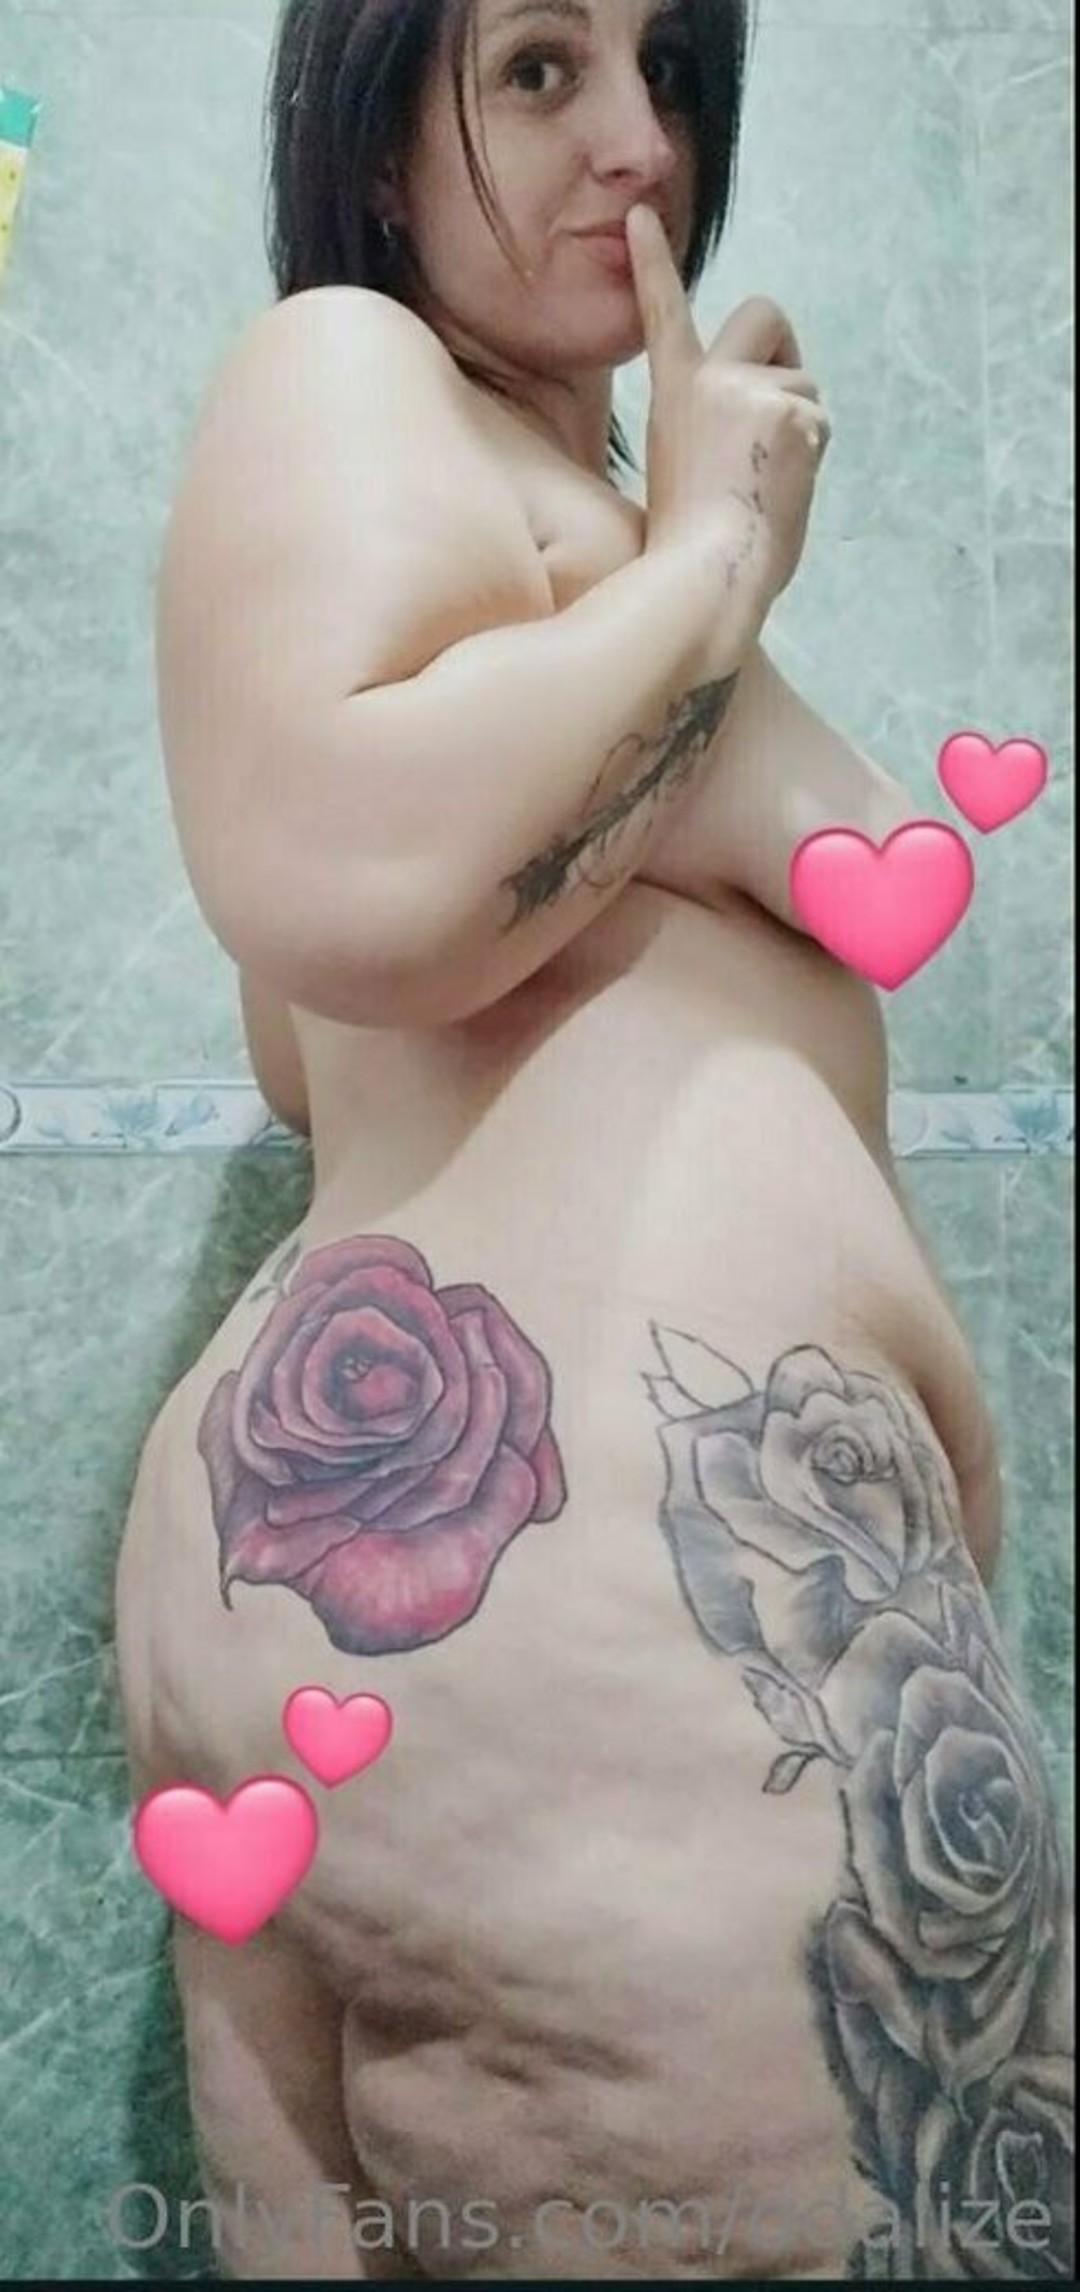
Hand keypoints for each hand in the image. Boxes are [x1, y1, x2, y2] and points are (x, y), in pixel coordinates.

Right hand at [625, 202, 830, 610]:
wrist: (705, 574)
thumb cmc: (691, 546)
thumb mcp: (685, 469)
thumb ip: (715, 428)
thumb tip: (763, 428)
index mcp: (675, 395)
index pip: (664, 314)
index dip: (652, 265)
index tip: (642, 216)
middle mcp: (712, 381)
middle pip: (767, 314)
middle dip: (786, 350)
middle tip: (778, 411)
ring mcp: (754, 393)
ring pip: (805, 387)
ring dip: (800, 429)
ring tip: (766, 482)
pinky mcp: (793, 413)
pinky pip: (820, 423)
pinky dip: (810, 456)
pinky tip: (781, 492)